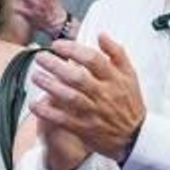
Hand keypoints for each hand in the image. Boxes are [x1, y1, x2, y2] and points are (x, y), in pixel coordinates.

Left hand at [29, 33, 146, 164]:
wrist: (135, 135)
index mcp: (115, 79)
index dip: (73, 50)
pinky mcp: (84, 127)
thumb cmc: (130, 102)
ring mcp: (93, 111)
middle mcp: (103, 94)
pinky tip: (35, 103)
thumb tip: (101, 35)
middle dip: (56, 65)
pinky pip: (63, 119)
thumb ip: (117, 53)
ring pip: (69, 97)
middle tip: (41, 57)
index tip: (57, 45)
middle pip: (77, 77)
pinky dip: (47, 112)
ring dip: (49, 85)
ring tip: (36, 76)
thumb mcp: (130, 74)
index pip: (92, 59)